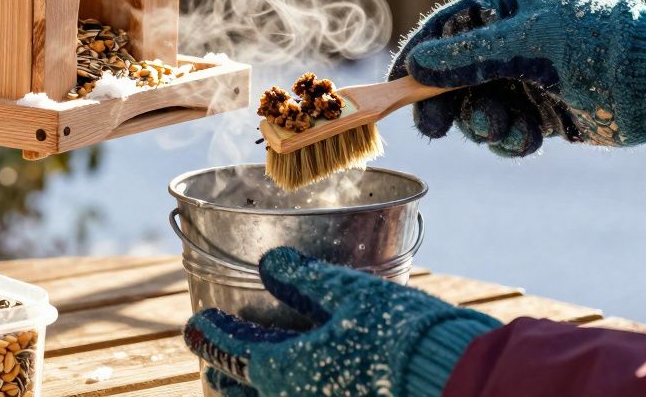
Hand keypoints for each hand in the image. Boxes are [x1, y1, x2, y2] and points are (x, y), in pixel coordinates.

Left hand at [183, 247, 499, 396]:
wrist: (449, 381)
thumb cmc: (397, 331)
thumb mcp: (347, 292)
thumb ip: (302, 278)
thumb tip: (270, 262)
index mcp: (282, 370)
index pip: (230, 353)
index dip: (209, 335)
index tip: (196, 324)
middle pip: (242, 393)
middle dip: (224, 373)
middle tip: (214, 359)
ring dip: (252, 392)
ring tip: (247, 379)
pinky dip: (287, 394)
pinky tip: (300, 383)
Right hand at [389, 0, 645, 154]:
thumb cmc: (591, 43)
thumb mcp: (523, 42)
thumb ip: (468, 54)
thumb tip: (417, 63)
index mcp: (505, 8)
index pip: (446, 29)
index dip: (418, 55)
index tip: (396, 83)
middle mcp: (510, 42)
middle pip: (454, 75)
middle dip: (447, 102)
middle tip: (434, 127)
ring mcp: (524, 79)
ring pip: (477, 108)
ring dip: (483, 124)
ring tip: (504, 129)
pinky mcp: (540, 112)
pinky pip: (505, 130)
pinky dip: (510, 139)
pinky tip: (527, 139)